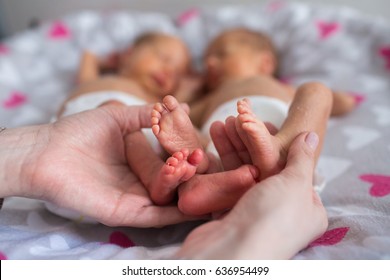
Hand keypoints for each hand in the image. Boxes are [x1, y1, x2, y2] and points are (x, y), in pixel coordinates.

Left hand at [8, 104, 196, 226]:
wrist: (46, 151)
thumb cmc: (77, 132)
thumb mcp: (118, 117)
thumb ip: (147, 114)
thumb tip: (179, 105)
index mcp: (138, 162)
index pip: (170, 162)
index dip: (188, 157)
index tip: (205, 149)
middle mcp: (139, 182)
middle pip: (173, 183)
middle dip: (191, 176)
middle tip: (209, 166)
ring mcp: (132, 198)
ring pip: (167, 200)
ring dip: (186, 192)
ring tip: (206, 182)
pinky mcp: (123, 212)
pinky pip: (153, 217)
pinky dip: (173, 215)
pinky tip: (191, 207)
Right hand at [177, 132, 327, 258]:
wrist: (232, 251)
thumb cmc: (272, 217)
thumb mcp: (295, 183)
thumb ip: (302, 158)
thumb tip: (311, 136)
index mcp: (307, 208)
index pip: (293, 167)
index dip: (277, 142)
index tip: (262, 121)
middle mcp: (282, 211)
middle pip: (265, 167)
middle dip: (248, 141)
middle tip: (235, 118)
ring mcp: (255, 213)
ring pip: (243, 173)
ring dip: (231, 148)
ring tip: (218, 124)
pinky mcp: (232, 214)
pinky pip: (227, 184)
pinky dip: (219, 165)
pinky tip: (210, 146)